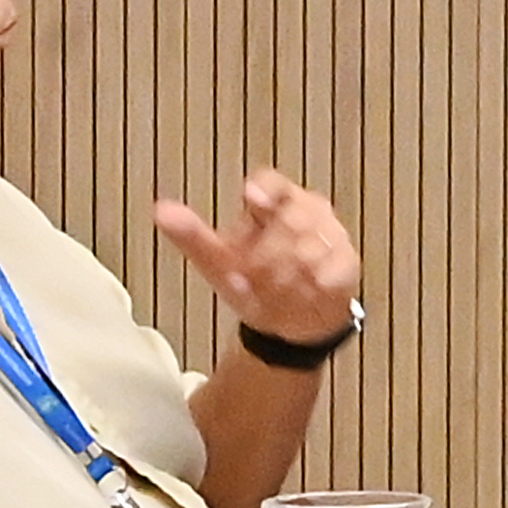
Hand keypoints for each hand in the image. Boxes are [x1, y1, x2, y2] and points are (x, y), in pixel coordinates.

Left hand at [153, 169, 361, 347]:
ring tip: (269, 293)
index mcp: (274, 202)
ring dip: (284, 277)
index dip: (266, 189)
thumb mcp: (218, 263)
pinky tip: (295, 298)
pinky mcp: (347, 264)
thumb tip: (160, 210)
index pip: (272, 183)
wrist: (288, 323)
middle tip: (250, 276)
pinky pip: (329, 273)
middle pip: (291, 219)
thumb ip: (193, 236)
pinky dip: (308, 289)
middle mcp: (308, 211)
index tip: (253, 197)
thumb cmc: (253, 282)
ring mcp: (331, 236)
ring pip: (310, 248)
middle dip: (267, 254)